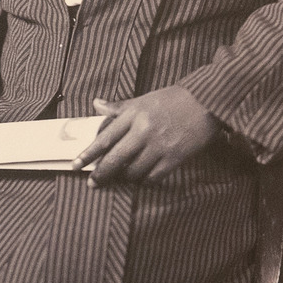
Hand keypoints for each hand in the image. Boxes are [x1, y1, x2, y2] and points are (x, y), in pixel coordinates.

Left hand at [76, 88, 220, 184]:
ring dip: (125, 178)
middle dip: (101, 174)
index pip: (104, 137)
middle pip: (115, 159)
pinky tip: (142, 178)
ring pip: (133, 171)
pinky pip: (153, 177)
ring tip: (123, 177)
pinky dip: (145, 180)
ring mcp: (159, 146)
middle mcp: (143, 130)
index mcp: (134, 114)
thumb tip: (96, 104)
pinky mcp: (174, 157)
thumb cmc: (173, 99)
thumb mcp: (144, 99)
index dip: (88, 154)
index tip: (76, 165)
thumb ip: (119, 106)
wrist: (207, 102)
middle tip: (93, 183)